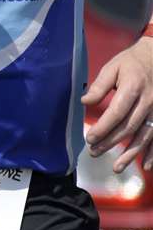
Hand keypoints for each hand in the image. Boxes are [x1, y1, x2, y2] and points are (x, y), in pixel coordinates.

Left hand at [82, 38, 152, 171]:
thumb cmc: (132, 62)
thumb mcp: (114, 67)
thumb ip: (100, 86)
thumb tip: (84, 101)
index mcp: (133, 87)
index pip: (117, 112)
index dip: (103, 127)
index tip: (90, 138)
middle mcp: (147, 101)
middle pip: (129, 126)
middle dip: (111, 142)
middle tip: (94, 152)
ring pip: (144, 135)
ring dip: (130, 153)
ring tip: (116, 168)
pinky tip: (146, 166)